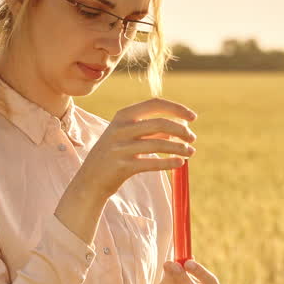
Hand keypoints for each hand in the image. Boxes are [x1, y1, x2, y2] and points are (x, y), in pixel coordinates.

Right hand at [74, 98, 197, 201]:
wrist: (90, 180)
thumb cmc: (114, 155)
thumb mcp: (128, 136)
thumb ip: (151, 130)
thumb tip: (180, 129)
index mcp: (123, 115)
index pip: (155, 104)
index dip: (177, 109)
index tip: (193, 117)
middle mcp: (120, 128)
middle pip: (159, 123)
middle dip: (181, 130)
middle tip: (193, 138)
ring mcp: (120, 147)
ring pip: (158, 144)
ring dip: (179, 148)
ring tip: (190, 153)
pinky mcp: (122, 166)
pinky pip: (152, 162)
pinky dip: (169, 162)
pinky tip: (180, 163)